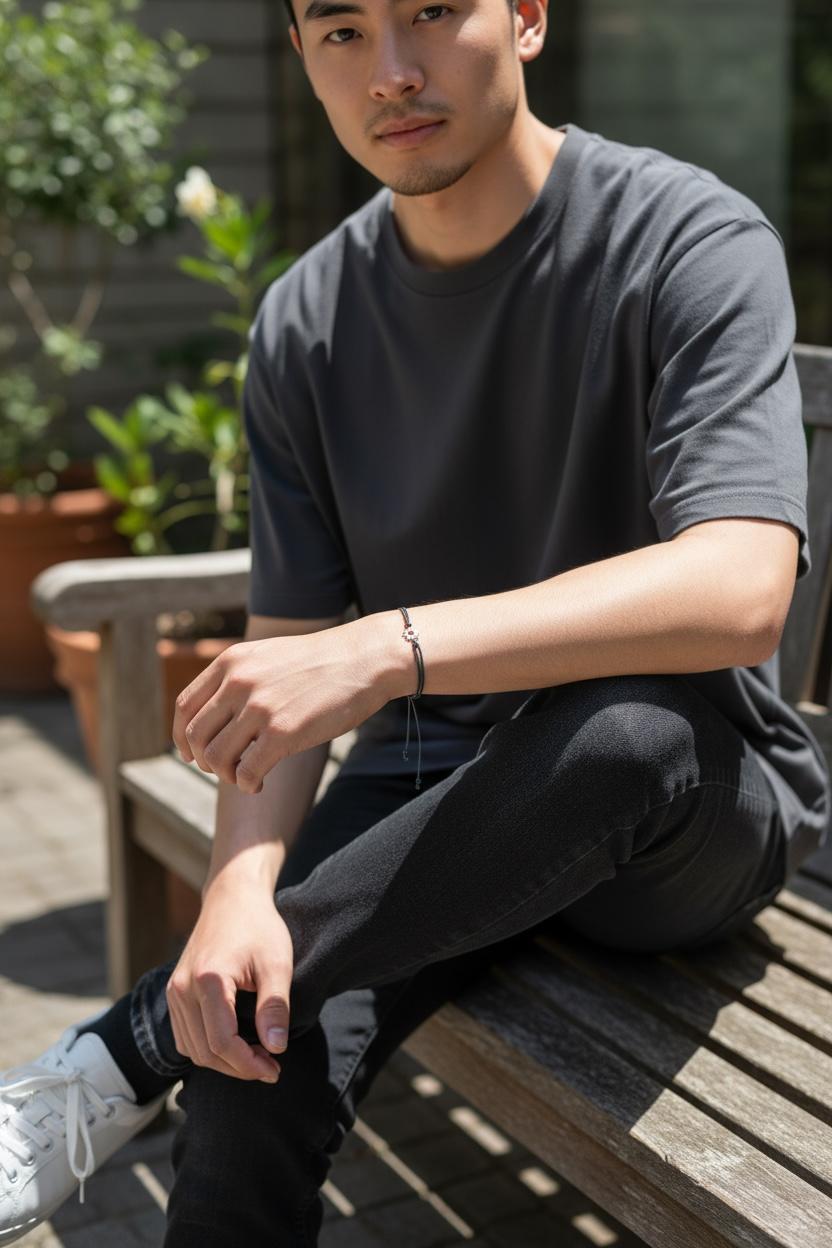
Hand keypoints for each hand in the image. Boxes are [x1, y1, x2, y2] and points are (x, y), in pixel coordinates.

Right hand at [165, 880, 293, 1081]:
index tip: (275, 1071)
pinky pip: (185, 1035)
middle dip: (238, 1068)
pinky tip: (234, 1045)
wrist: (232, 896)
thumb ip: (275, 1006)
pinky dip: (207, 1048)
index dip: (249, 1065)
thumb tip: (275, 1049)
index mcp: (209, 980)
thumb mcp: (277, 963)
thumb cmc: (259, 926)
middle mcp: (183, 988)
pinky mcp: (174, 991)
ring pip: (192, 1048)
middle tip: (270, 1068)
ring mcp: (174, 990)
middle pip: (205, 1051)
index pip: (222, 1042)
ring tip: (256, 1058)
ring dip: (223, 1062)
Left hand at [172, 616, 403, 793]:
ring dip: (225, 775)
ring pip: (215, 757)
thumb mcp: (268, 656)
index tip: (192, 753)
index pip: (185, 706)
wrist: (364, 659)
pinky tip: (260, 784)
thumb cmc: (321, 663)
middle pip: (196, 735)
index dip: (182, 737)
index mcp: (231, 663)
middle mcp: (239, 683)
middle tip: (224, 768)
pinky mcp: (282, 733)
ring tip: (244, 776)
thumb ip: (240, 678)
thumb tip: (217, 713)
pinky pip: (245, 773)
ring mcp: (259, 708)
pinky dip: (247, 785)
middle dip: (204, 760)